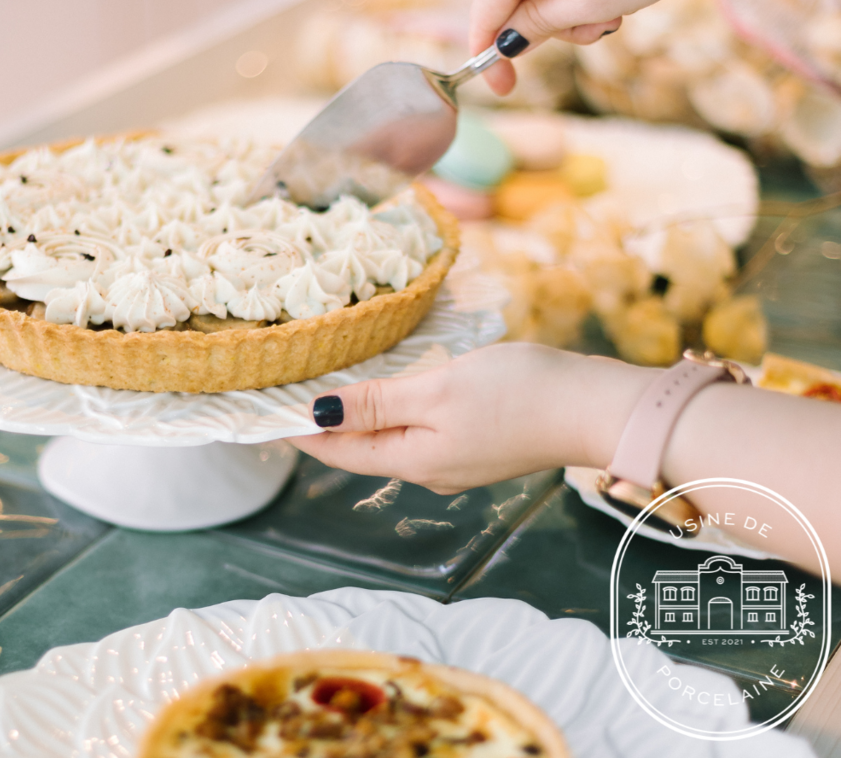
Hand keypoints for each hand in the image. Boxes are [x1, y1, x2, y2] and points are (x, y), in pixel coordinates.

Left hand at [288, 343, 650, 492]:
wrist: (593, 408)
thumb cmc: (516, 395)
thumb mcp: (437, 391)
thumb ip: (377, 403)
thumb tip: (316, 414)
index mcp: (412, 459)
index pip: (338, 449)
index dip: (299, 431)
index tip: (263, 413)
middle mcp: (429, 468)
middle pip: (362, 448)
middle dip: (324, 425)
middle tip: (288, 393)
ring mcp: (457, 459)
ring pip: (391, 438)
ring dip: (359, 416)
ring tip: (329, 387)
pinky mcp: (479, 443)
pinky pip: (420, 431)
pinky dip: (394, 411)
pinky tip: (390, 390)